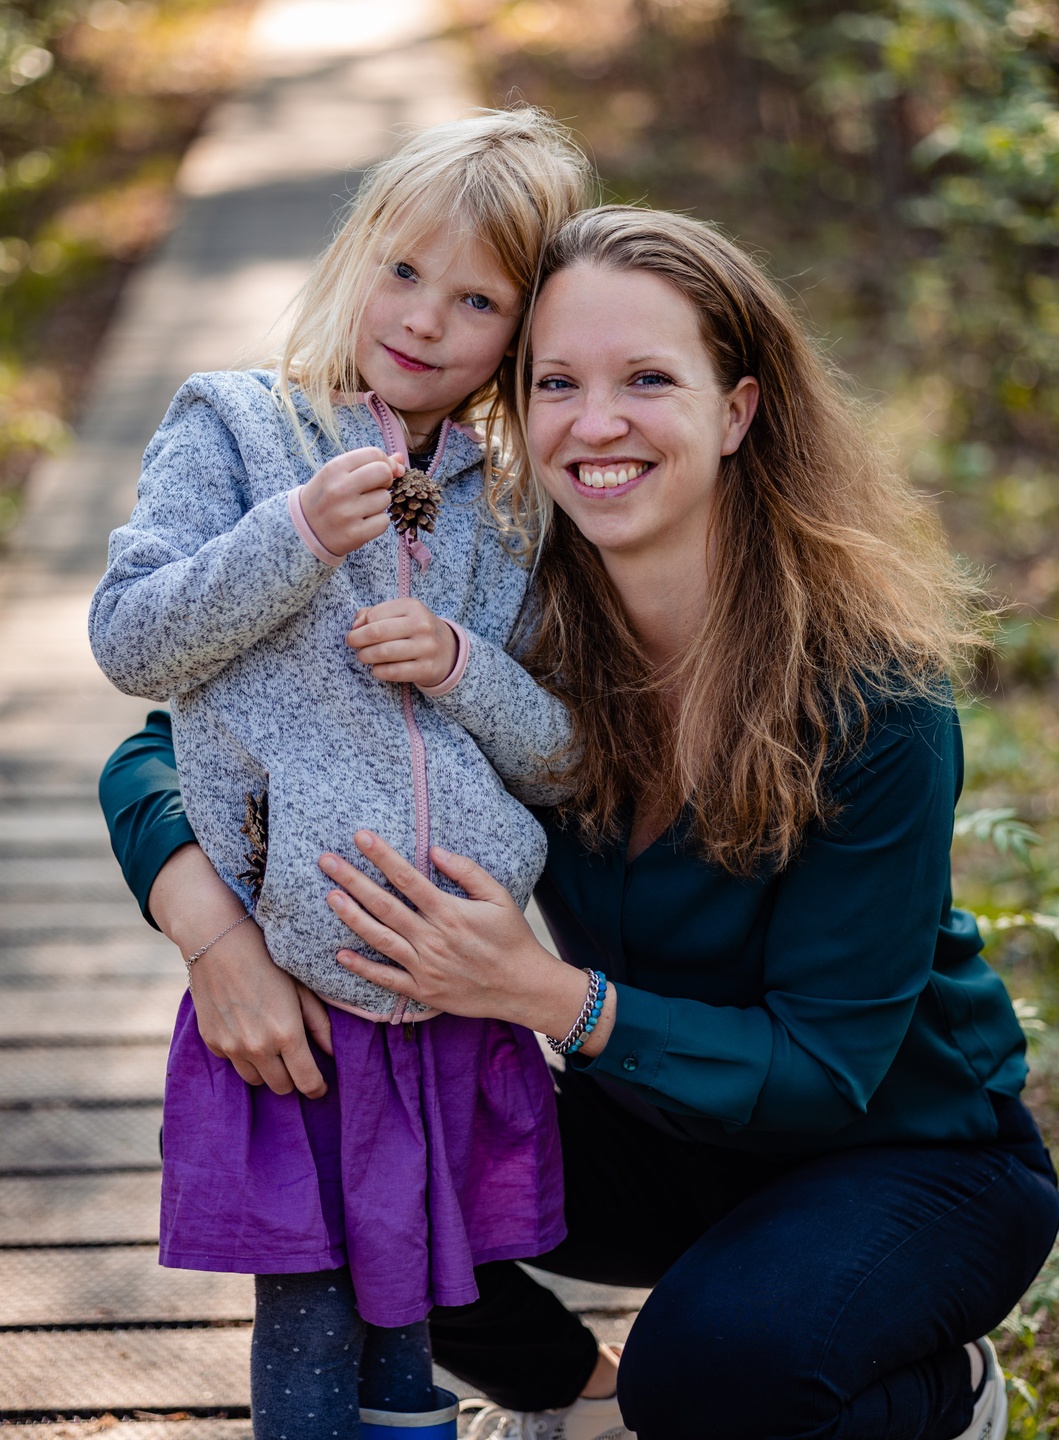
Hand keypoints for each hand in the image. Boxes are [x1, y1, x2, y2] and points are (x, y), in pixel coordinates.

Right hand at [149, 842, 332, 1096]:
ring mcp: (231, 1047)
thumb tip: (331, 1052)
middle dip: (293, 1079)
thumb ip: (318, 1023)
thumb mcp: (301, 987)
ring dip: (268, 1071)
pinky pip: (233, 1062)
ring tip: (273, 1048)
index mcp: (286, 1034)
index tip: (320, 1086)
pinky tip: (248, 1032)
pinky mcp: (212, 1041)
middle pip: (281, 1087)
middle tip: (297, 1063)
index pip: (307, 1082)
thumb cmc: (268, 958)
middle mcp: (258, 1047)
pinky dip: (244, 1056)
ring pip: (255, 1080)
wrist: (218, 942)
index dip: (317, 1088)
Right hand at [300, 447, 401, 556]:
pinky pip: (384, 521)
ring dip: (380, 503)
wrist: (304, 530)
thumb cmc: (326, 497)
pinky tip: (362, 522)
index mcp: (334, 469)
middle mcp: (339, 489)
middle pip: (384, 473)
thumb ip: (368, 463)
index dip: (386, 462)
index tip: (385, 471)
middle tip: (374, 489)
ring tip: (362, 508)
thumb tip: (401, 458)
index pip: (374, 454)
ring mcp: (347, 513)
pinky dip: (378, 522)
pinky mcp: (355, 534)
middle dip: (386, 480)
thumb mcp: (339, 474)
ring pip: (385, 499)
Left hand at [317, 832, 615, 1052]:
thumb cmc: (512, 938)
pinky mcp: (423, 990)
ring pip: (379, 938)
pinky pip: (386, 978)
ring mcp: (425, 966)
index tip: (361, 836)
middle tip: (326, 861)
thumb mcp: (500, 897)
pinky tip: (340, 954)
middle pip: (384, 905)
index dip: (382, 856)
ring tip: (329, 897)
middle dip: (352, 880)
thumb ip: (468, 872)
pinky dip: (362, 967)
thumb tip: (435, 851)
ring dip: (351, 917)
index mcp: (450, 912)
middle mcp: (432, 938)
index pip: (407, 878)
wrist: (523, 987)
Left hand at [346, 599, 457, 687]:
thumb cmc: (415, 630)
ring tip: (363, 656)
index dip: (360, 624)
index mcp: (413, 607)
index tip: (355, 630)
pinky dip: (379, 671)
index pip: (375, 614)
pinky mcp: (426, 668)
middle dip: (357, 639)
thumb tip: (356, 625)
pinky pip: (394, 672)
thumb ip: (374, 613)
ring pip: (384, 652)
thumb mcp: (400, 614)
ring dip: (365, 656)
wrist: (448, 651)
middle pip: (377, 632)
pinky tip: (377, 669)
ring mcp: (426, 648)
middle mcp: (422, 625)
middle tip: (352, 643)